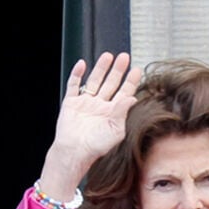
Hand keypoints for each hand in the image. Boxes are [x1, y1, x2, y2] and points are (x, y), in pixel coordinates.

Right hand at [39, 52, 142, 197]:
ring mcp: (85, 104)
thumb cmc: (94, 147)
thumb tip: (132, 98)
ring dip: (101, 68)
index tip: (136, 69)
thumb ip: (122, 112)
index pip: (124, 93)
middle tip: (124, 57)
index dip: (130, 81)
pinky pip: (74, 85)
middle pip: (110, 83)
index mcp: (112, 113)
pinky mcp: (71, 103)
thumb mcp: (115, 130)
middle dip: (117, 70)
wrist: (74, 152)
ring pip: (94, 81)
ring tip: (107, 56)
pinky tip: (82, 64)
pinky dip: (77, 74)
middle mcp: (99, 106)